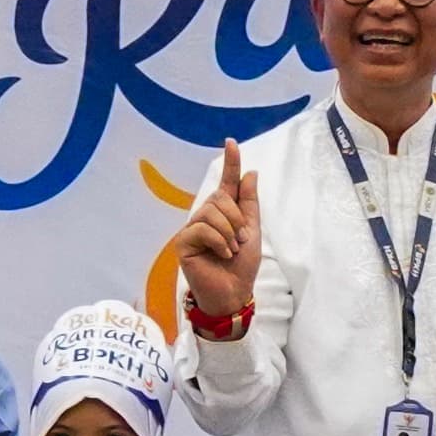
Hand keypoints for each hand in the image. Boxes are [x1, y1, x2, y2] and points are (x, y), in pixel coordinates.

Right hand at [177, 140, 263, 318]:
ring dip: (228, 232)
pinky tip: (222, 255)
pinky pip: (202, 228)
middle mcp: (205, 216)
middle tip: (240, 241)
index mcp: (223, 212)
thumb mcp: (252, 230)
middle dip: (236, 218)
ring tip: (231, 250)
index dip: (230, 162)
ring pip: (210, 212)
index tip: (231, 142)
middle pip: (219, 197)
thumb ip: (249, 202)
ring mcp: (192, 229)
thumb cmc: (242, 265)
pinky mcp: (183, 242)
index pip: (226, 182)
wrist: (234, 292)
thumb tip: (250, 172)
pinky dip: (218, 241)